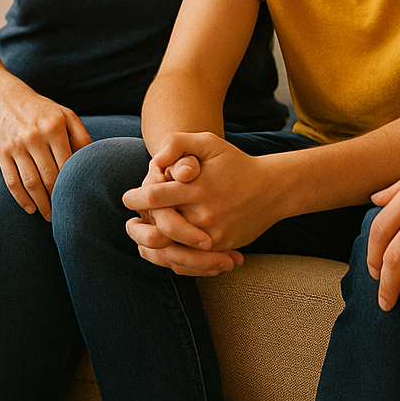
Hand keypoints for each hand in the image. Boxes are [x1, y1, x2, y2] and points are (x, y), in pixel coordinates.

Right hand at [0, 90, 92, 219]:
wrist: (7, 99)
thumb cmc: (43, 112)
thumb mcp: (66, 115)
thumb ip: (82, 136)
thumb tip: (91, 162)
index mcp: (54, 128)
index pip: (67, 164)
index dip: (72, 184)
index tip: (78, 199)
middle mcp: (34, 136)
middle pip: (48, 176)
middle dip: (57, 198)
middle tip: (64, 214)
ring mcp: (16, 145)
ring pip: (30, 182)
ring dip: (41, 204)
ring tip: (49, 216)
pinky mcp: (1, 152)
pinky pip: (11, 181)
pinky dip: (21, 198)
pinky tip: (30, 209)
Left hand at [121, 131, 280, 273]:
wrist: (272, 189)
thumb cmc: (234, 162)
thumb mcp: (209, 142)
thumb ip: (179, 143)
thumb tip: (156, 161)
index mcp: (197, 187)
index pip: (155, 196)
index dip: (136, 198)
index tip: (128, 198)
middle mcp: (204, 213)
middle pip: (161, 226)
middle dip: (141, 226)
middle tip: (131, 224)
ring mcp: (214, 234)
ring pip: (173, 248)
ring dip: (153, 245)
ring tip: (142, 239)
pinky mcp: (222, 248)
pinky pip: (193, 259)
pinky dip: (174, 257)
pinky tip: (163, 249)